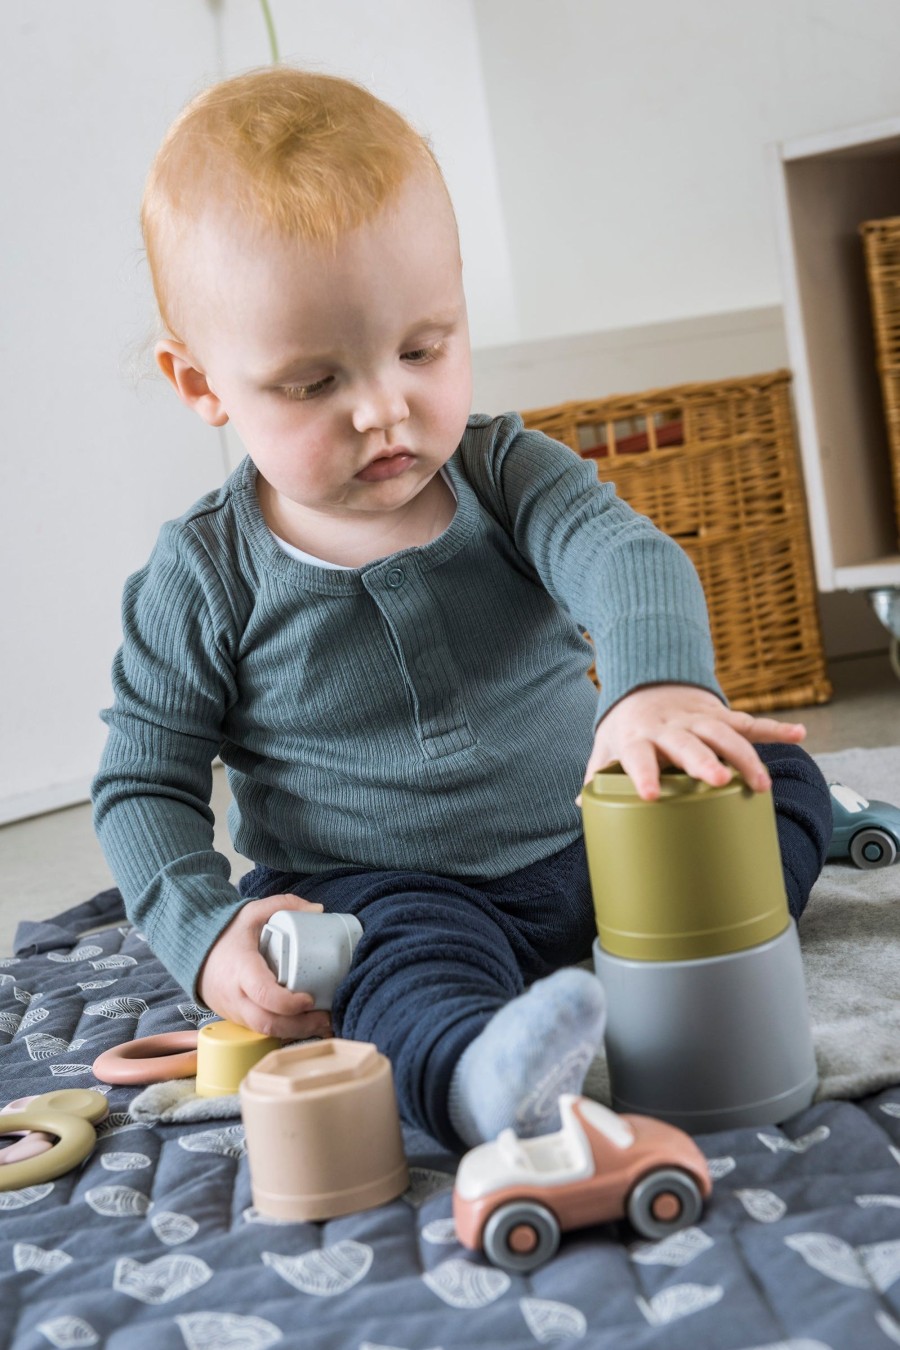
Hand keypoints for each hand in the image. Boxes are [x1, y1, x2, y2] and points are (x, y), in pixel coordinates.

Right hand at [197, 893, 334, 1039]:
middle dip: (300, 1026)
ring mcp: (235, 1012)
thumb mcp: (252, 913)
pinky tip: (306, 1027)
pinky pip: (262, 1032)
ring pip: (266, 1033)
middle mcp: (235, 996)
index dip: (288, 1002)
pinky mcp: (238, 1020)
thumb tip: (319, 910)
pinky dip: (285, 1032)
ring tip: (323, 1025)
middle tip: (326, 1018)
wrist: (195, 954)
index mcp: (240, 968)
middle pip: (267, 1022)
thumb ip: (284, 904)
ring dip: (296, 1033)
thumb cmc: (227, 935)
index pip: (262, 993)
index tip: (310, 998)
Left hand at [582, 684, 805, 801]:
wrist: (646, 684)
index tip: (650, 796)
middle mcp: (671, 726)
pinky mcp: (720, 715)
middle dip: (704, 761)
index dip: (642, 774)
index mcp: (639, 737)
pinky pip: (750, 722)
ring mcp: (698, 718)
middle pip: (689, 743)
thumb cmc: (626, 729)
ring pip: (726, 734)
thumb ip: (596, 774)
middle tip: (718, 781)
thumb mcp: (605, 747)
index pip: (639, 755)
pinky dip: (775, 728)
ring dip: (746, 756)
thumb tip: (579, 802)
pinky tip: (799, 734)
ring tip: (762, 784)